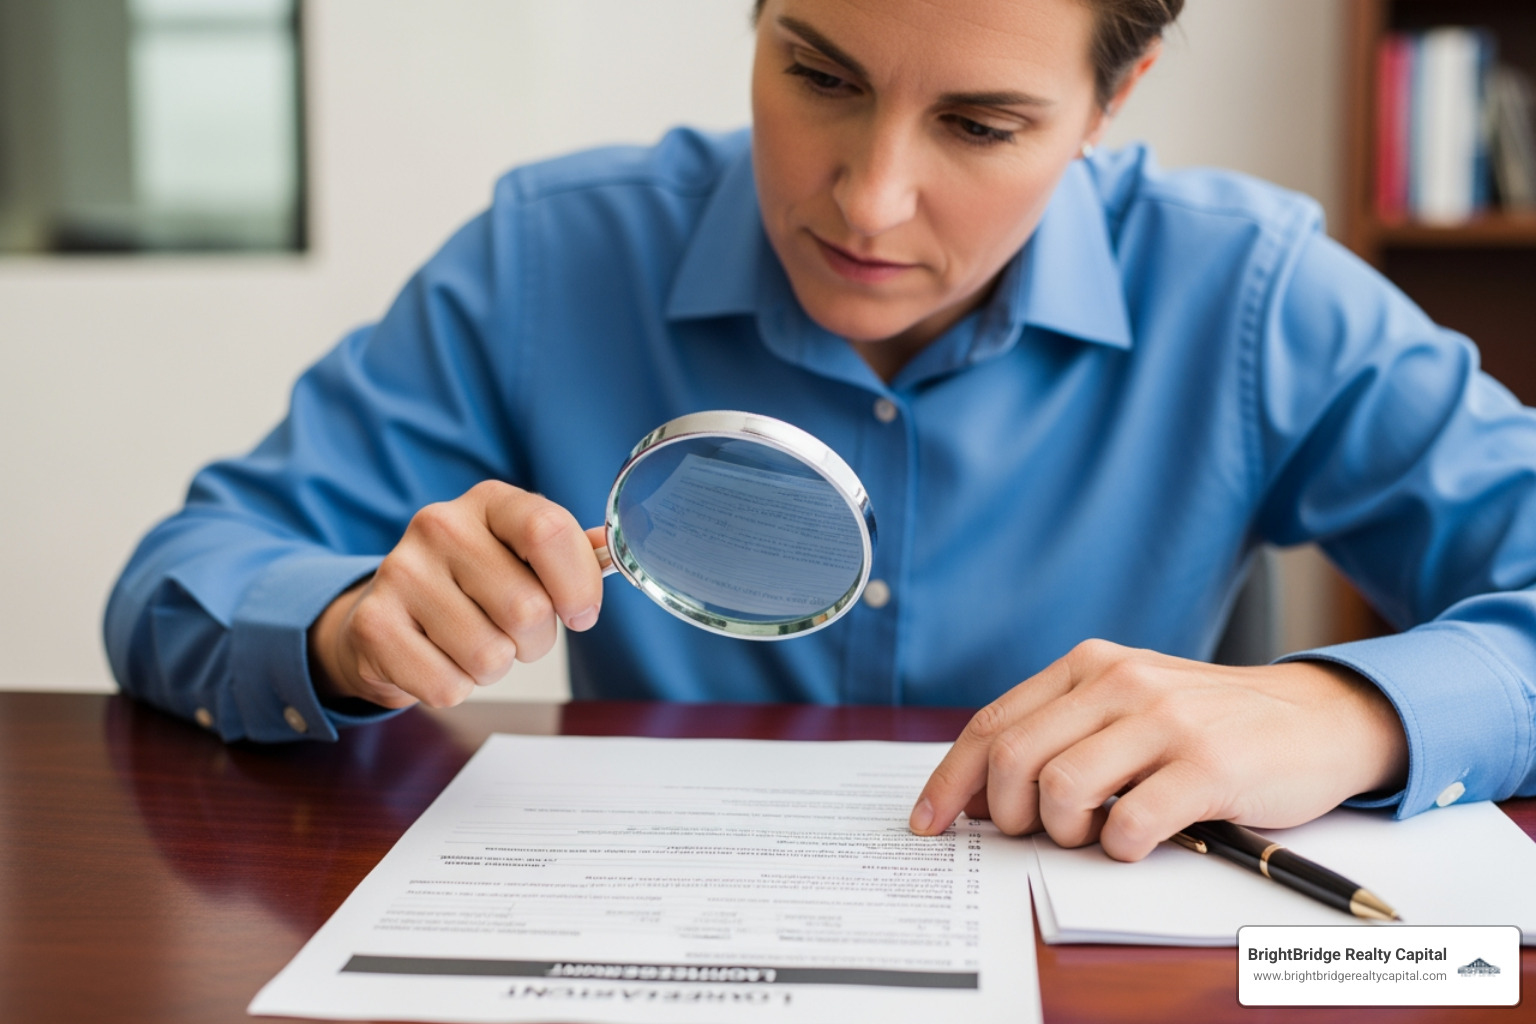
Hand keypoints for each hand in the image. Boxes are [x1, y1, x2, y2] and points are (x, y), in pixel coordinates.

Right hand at [309, 481, 604, 709]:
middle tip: (513, 633)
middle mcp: (440, 525)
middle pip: (527, 609)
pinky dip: (455, 687)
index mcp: (490, 502)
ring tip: (472, 644)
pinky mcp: (372, 624)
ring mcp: (400, 572)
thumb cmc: (470, 586)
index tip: (580, 615)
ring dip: (493, 667)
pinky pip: (448, 686)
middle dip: (535, 640)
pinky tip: (438, 659)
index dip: (578, 586)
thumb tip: (619, 548)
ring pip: (489, 655)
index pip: (548, 532)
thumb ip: (570, 552)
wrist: (385, 617)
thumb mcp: (520, 554)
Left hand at [908, 640, 1407, 859]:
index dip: (950, 779)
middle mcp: (1118, 681)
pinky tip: (1136, 843)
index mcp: (1087, 664)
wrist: (1316, 717)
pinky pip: (1130, 822)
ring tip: (1092, 836)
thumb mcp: (1127, 704)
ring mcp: (1164, 720)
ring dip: (1063, 832)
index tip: (930, 821)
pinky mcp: (1208, 764)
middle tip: (1034, 834)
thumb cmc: (1209, 722)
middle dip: (1006, 813)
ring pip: (1062, 789)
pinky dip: (1119, 848)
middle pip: (1013, 759)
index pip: (992, 724)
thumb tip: (982, 793)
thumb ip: (1061, 732)